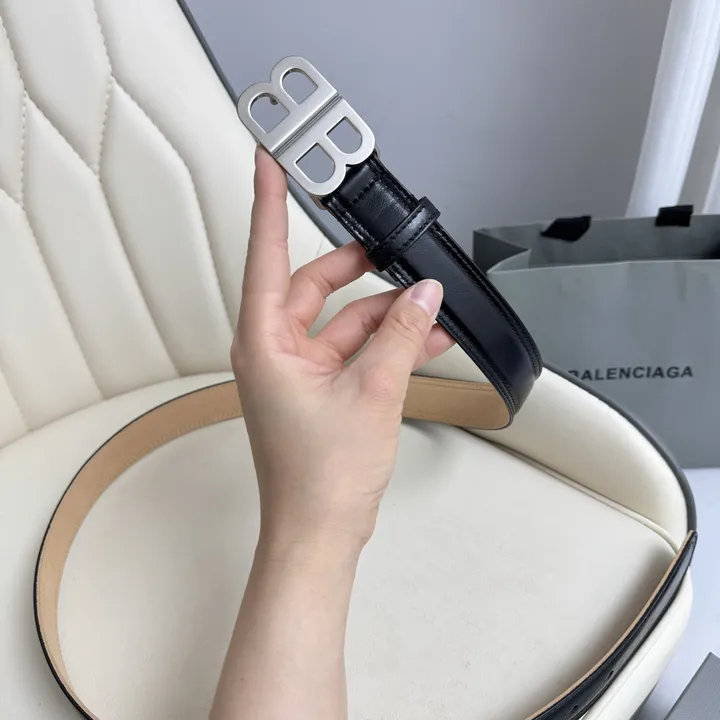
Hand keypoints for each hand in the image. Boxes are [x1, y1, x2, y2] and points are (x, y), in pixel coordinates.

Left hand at [231, 147, 453, 550]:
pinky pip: (355, 351)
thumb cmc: (321, 478)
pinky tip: (425, 337)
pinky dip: (387, 343)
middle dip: (359, 270)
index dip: (268, 203)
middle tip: (392, 249)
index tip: (270, 161)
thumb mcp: (372, 392)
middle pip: (316, 286)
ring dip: (386, 314)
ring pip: (345, 321)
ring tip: (430, 306)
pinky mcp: (321, 390)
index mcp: (265, 343)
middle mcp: (275, 351)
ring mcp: (299, 372)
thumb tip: (423, 295)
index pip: (266, 254)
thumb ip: (400, 335)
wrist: (320, 534)